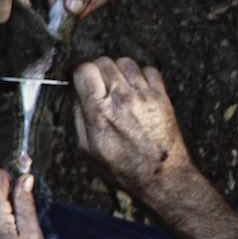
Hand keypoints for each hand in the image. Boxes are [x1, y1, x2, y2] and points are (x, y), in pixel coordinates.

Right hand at [73, 58, 192, 197]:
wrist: (162, 177)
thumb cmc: (124, 168)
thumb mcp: (87, 149)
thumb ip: (79, 118)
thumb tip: (75, 96)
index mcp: (99, 111)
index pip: (84, 69)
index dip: (79, 74)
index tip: (80, 80)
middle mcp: (122, 99)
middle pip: (104, 61)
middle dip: (97, 71)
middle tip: (99, 85)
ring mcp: (144, 96)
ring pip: (125, 62)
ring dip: (119, 71)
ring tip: (119, 86)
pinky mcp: (162, 97)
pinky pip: (149, 70)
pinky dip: (141, 76)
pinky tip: (137, 89)